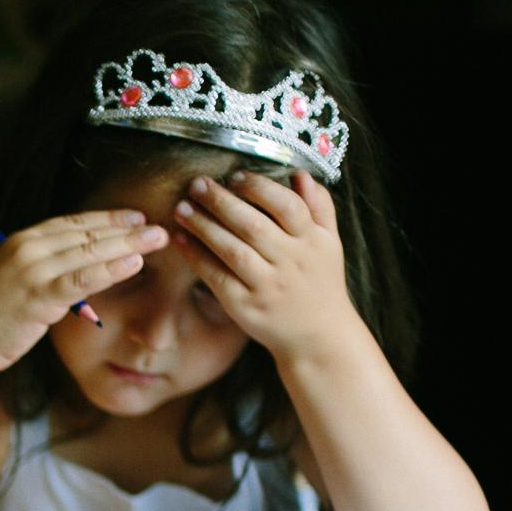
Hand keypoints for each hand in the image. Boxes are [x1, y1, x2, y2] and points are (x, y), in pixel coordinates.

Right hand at [0, 214, 164, 376]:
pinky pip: (83, 278)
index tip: (134, 216)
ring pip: (89, 251)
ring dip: (127, 243)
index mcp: (21, 241)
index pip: (72, 223)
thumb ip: (40, 272)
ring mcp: (33, 270)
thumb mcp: (12, 283)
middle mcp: (27, 248)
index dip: (106, 218)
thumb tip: (70, 273)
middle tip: (157, 224)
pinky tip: (135, 264)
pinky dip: (111, 269)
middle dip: (125, 227)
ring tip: (156, 239)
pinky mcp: (39, 295)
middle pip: (86, 233)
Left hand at [169, 171, 362, 358]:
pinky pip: (217, 277)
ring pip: (232, 250)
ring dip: (204, 227)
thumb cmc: (320, 281)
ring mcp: (267, 287)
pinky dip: (197, 257)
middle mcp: (291, 263)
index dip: (259, 188)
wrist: (318, 337)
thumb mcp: (330, 243)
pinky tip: (181, 239)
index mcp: (313, 242)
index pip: (287, 207)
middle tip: (197, 184)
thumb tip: (299, 173)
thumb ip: (319, 206)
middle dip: (222, 202)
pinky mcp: (245, 307)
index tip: (235, 176)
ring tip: (182, 208)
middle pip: (254, 226)